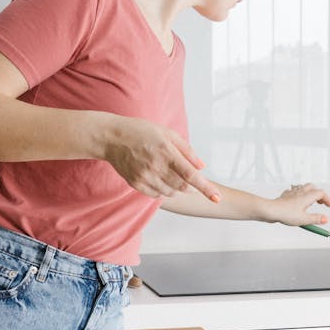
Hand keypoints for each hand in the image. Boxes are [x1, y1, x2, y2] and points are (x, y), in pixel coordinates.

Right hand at [102, 116, 219, 203]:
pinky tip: (162, 181)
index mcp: (166, 152)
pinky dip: (164, 191)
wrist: (111, 138)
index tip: (217, 198)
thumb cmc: (140, 131)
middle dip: (192, 188)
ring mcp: (145, 177)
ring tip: (176, 179)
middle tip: (193, 183)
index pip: (191, 175)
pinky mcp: (136, 183)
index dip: (206, 188)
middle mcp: (156, 167)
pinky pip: (156, 195)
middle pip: (182, 187)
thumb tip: (202, 166)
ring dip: (178, 190)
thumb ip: (186, 150)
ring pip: (170, 192)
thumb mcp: (167, 133)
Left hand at [271, 182, 329, 225]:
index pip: (321, 193)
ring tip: (311, 202)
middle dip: (319, 194)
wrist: (270, 210)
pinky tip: (297, 201)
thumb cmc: (285, 213)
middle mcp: (300, 192)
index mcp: (307, 196)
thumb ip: (316, 219)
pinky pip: (294, 191)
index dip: (327, 199)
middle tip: (321, 202)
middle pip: (313, 188)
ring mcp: (292, 193)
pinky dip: (299, 195)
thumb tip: (325, 219)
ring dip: (309, 193)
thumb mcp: (304, 219)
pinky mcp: (285, 196)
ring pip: (303, 188)